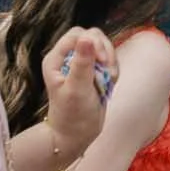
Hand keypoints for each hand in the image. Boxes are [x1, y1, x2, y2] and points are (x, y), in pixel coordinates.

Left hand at [41, 28, 115, 164]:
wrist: (76, 135)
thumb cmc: (72, 115)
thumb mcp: (77, 89)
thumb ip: (82, 63)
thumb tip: (87, 37)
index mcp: (56, 59)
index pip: (78, 35)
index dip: (92, 43)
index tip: (102, 61)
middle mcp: (67, 59)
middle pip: (92, 37)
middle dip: (104, 51)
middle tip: (108, 71)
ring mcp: (81, 65)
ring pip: (103, 48)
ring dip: (110, 62)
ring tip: (109, 81)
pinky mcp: (93, 72)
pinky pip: (109, 60)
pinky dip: (113, 70)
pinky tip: (109, 85)